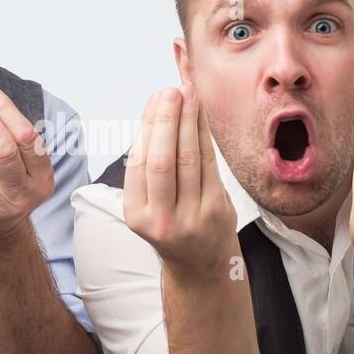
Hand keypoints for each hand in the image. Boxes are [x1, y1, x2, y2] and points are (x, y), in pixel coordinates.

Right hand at [123, 85, 235, 277]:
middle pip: (162, 160)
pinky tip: (201, 116)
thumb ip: (147, 166)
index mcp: (136, 215)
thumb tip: (155, 114)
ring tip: (188, 94)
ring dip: (188, 121)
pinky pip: (209, 164)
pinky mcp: (216, 210)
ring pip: (188, 159)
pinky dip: (204, 135)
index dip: (148, 127)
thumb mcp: (148, 205)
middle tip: (171, 91)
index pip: (139, 163)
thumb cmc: (172, 222)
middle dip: (167, 120)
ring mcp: (191, 217)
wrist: (200, 262)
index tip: (155, 100)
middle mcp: (161, 219)